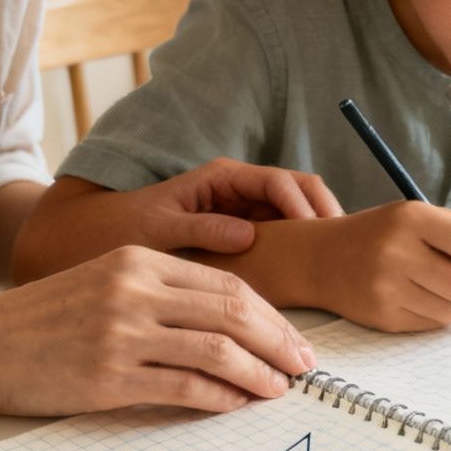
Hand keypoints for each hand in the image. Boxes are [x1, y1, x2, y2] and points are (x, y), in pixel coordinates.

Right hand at [0, 246, 317, 415]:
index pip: (226, 283)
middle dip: (279, 341)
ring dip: (259, 373)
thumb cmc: (40, 320)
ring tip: (280, 390)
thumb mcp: (102, 284)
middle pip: (233, 311)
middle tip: (305, 365)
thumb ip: (158, 295)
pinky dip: (220, 397)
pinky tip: (237, 405)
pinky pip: (184, 385)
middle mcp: (134, 289)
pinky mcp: (107, 376)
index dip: (270, 314)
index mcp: (137, 261)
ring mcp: (121, 333)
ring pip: (217, 349)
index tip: (293, 339)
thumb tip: (225, 328)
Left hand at [135, 158, 343, 255]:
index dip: (299, 204)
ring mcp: (247, 209)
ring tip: (337, 260)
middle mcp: (241, 188)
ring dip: (318, 229)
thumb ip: (201, 228)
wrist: (109, 236)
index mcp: (223, 178)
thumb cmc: (129, 227)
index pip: (277, 181)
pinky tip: (314, 272)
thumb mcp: (159, 229)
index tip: (313, 232)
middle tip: (341, 244)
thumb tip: (248, 236)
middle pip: (298, 190)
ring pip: (298, 211)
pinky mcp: (249, 230)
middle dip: (322, 211)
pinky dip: (303, 245)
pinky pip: (286, 231)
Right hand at [319, 201, 450, 332]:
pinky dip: (437, 316)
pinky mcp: (382, 316)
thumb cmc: (380, 235)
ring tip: (440, 291)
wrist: (322, 258)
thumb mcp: (417, 216)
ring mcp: (387, 286)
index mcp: (411, 217)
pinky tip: (420, 300)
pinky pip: (432, 325)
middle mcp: (396, 251)